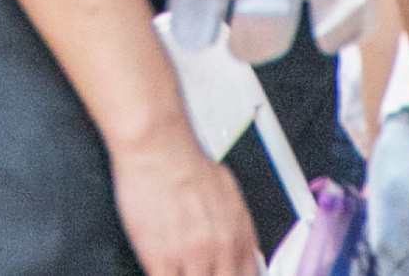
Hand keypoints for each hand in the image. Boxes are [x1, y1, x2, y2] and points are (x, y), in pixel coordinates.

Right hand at [107, 132, 258, 275]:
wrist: (158, 146)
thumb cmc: (186, 161)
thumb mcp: (229, 190)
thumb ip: (237, 223)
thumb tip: (240, 240)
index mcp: (239, 234)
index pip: (250, 275)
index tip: (223, 271)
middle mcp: (220, 248)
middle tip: (201, 269)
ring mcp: (192, 257)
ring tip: (182, 267)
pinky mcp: (162, 260)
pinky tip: (164, 270)